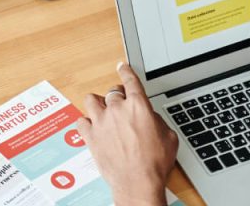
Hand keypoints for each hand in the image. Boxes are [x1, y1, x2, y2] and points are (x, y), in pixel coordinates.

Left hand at [76, 62, 176, 205]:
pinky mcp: (90, 136)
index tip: (122, 66)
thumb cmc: (154, 164)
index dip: (126, 71)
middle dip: (117, 95)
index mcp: (138, 106)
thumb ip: (157, 121)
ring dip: (97, 103)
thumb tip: (150, 118)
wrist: (138, 183)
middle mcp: (117, 109)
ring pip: (91, 100)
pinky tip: (91, 126)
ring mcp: (101, 122)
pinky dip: (86, 122)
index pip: (130, 80)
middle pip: (112, 91)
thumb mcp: (169, 137)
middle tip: (120, 104)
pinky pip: (81, 121)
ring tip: (102, 110)